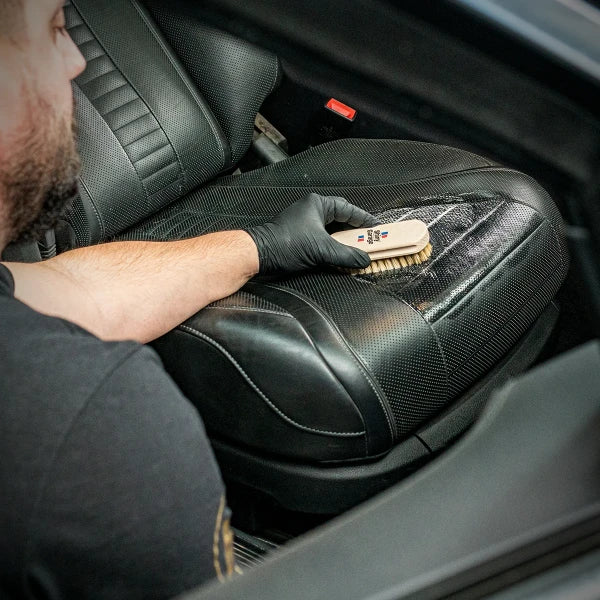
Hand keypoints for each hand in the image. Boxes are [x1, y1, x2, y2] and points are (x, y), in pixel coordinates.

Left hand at [245, 193, 377, 274]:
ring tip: (357, 248)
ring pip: (332, 229)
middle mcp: (311, 210)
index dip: (364, 219)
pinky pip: (323, 237)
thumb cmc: (285, 244)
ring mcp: (304, 222)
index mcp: (317, 205)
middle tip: (369, 239)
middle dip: (355, 230)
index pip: (348, 209)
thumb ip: (347, 255)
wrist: (261, 254)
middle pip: (341, 218)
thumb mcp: (322, 250)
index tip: (376, 228)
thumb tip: (363, 259)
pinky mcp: (300, 235)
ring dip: (344, 239)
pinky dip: (333, 245)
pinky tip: (339, 254)